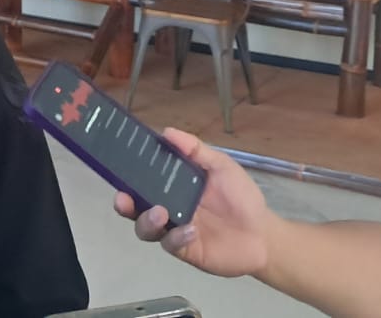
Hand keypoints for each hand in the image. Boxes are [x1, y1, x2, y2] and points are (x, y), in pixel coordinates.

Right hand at [112, 127, 277, 277]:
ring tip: (160, 213)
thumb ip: (196, 150)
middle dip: (125, 205)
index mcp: (172, 187)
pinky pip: (171, 244)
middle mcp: (167, 208)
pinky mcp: (186, 249)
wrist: (263, 233)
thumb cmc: (241, 197)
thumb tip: (167, 131)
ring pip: (146, 229)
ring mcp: (174, 230)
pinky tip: (191, 230)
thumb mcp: (221, 166)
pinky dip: (177, 236)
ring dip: (147, 221)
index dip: (127, 176)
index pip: (142, 181)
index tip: (117, 167)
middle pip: (135, 208)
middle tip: (123, 199)